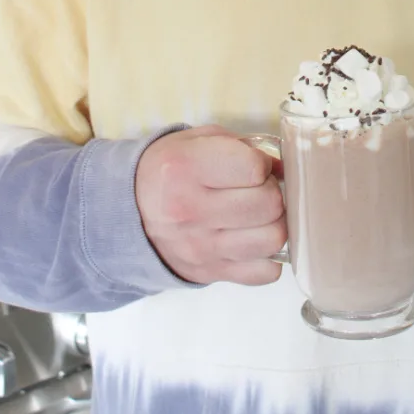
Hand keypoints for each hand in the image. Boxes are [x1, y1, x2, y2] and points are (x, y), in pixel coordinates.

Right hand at [135, 125, 285, 285]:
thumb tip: (284, 168)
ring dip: (274, 223)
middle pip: (269, 204)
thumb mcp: (198, 140)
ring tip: (257, 214)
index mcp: (185, 168)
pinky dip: (267, 256)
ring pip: (273, 239)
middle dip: (271, 191)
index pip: (254, 168)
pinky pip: (265, 272)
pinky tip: (252, 239)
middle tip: (256, 189)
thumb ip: (244, 147)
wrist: (129, 209)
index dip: (261, 164)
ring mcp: (201, 248)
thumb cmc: (170, 167)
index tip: (251, 165)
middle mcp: (191, 211)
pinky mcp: (209, 273)